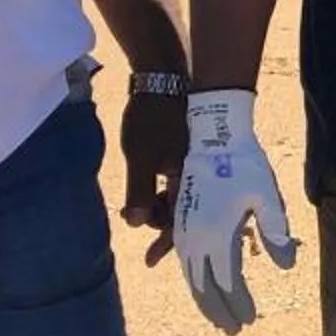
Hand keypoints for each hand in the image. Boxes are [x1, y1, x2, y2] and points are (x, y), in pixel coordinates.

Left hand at [118, 87, 188, 257]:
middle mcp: (202, 173)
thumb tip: (136, 225)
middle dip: (159, 222)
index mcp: (193, 177)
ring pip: (182, 195)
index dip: (166, 243)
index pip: (184, 221)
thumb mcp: (140, 156)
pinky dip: (163, 190)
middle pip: (186, 211)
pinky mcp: (192, 152)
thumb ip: (140, 192)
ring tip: (134, 205)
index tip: (149, 260)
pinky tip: (148, 187)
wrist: (165, 75)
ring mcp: (199, 162)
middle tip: (132, 217)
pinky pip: (181, 181)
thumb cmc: (152, 116)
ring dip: (159, 205)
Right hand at [173, 90, 298, 333]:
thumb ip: (276, 231)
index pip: (228, 284)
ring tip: (219, 318)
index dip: (238, 305)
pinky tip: (204, 287)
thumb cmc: (244, 163)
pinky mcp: (181, 222)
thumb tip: (287, 266)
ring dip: (205, 300)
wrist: (212, 136)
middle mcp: (195, 239)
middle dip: (219, 311)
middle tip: (234, 331)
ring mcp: (185, 231)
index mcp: (217, 236)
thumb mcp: (267, 196)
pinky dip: (195, 280)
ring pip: (191, 278)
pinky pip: (184, 262)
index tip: (250, 320)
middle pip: (205, 287)